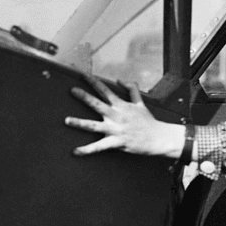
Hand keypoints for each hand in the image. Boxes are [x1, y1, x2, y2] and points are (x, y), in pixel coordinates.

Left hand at [65, 76, 183, 157]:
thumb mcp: (140, 103)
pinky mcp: (117, 142)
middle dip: (84, 96)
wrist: (158, 137)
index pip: (105, 90)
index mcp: (121, 106)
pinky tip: (76, 151)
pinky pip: (99, 147)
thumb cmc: (148, 121)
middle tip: (72, 90)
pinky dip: (87, 150)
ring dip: (80, 123)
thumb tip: (120, 80)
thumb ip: (131, 89)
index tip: (83, 74)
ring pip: (94, 125)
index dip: (93, 81)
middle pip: (97, 104)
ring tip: (67, 120)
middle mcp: (116, 116)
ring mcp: (115, 129)